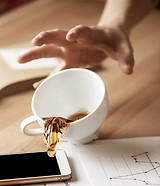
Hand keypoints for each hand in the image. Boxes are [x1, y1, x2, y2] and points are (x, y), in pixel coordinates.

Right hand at [17, 24, 133, 87]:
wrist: (109, 36)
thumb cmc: (114, 40)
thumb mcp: (124, 47)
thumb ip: (126, 57)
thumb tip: (129, 70)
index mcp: (91, 34)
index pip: (82, 31)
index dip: (76, 32)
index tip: (70, 35)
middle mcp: (76, 42)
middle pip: (57, 38)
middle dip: (45, 39)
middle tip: (33, 43)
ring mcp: (70, 52)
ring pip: (50, 52)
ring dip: (35, 55)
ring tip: (19, 60)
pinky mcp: (69, 62)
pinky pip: (55, 70)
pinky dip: (46, 78)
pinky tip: (37, 85)